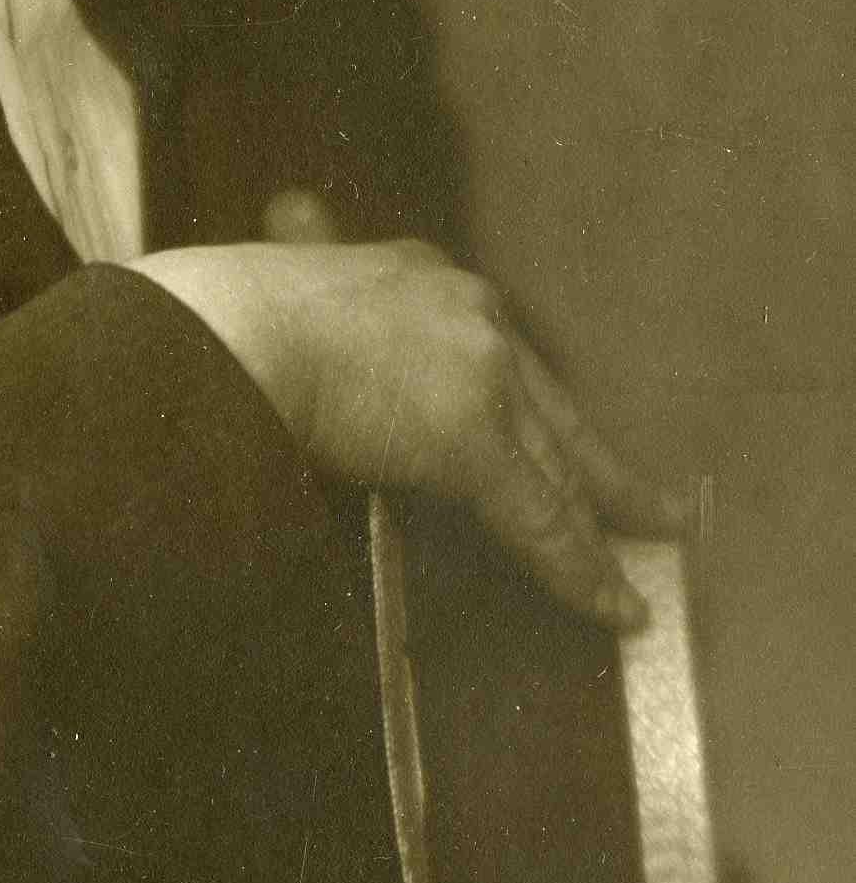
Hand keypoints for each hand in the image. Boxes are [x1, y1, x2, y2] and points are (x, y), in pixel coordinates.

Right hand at [135, 202, 687, 629]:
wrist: (221, 329)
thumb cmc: (224, 325)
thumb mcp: (291, 306)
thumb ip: (325, 340)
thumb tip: (300, 375)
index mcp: (423, 275)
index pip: (500, 357)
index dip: (533, 406)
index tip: (550, 433)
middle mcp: (469, 311)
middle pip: (556, 410)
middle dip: (605, 466)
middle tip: (660, 506)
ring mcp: (480, 371)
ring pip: (561, 469)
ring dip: (606, 526)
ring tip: (645, 567)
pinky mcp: (474, 437)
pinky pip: (542, 521)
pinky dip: (582, 570)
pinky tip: (616, 607)